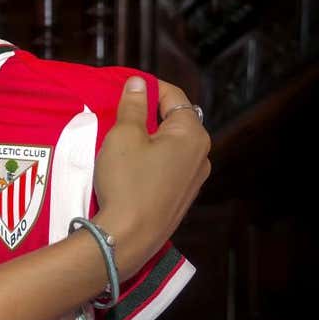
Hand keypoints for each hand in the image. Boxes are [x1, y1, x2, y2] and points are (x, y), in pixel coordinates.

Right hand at [91, 78, 210, 279]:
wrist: (129, 236)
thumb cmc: (126, 182)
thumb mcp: (123, 136)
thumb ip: (132, 106)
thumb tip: (138, 83)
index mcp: (192, 134)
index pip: (174, 96)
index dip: (148, 87)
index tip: (123, 87)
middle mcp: (201, 155)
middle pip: (175, 120)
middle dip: (148, 113)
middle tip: (118, 114)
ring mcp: (195, 178)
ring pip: (171, 143)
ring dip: (149, 136)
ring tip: (121, 139)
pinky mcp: (183, 196)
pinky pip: (169, 164)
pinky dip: (152, 157)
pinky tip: (130, 164)